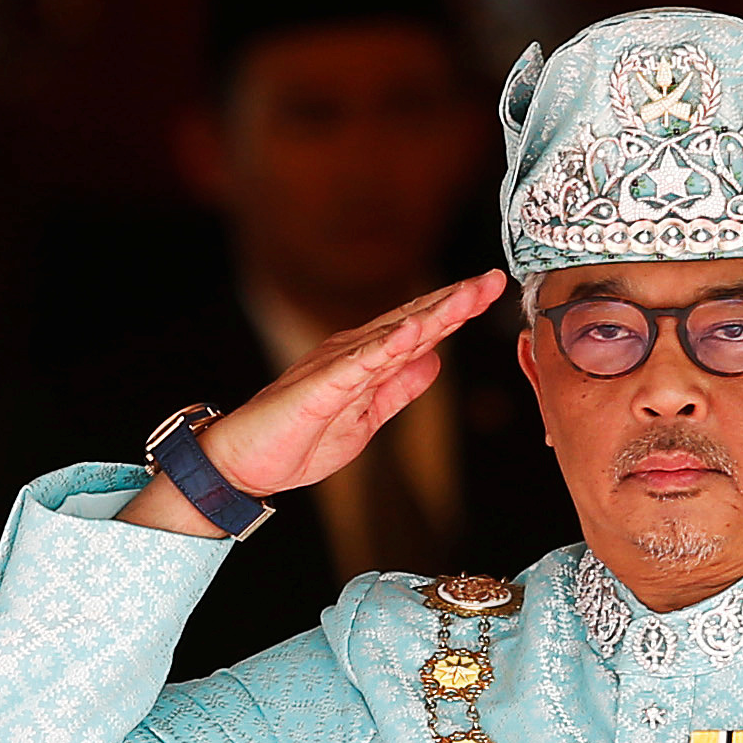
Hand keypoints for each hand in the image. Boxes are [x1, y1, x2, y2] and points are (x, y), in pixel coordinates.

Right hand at [121, 272, 506, 535]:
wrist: (249, 462)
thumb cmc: (302, 438)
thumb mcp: (368, 415)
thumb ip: (400, 388)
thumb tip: (434, 362)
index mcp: (367, 360)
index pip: (419, 330)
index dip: (456, 310)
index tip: (490, 290)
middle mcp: (354, 352)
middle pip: (413, 321)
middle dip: (455, 301)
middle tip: (492, 279)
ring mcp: (337, 366)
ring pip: (393, 334)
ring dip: (431, 313)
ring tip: (466, 295)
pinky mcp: (320, 387)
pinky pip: (358, 364)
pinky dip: (386, 346)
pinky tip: (412, 331)